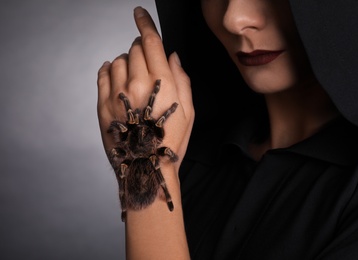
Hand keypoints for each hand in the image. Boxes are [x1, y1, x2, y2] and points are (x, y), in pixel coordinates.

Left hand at [97, 6, 193, 172]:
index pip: (151, 42)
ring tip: (134, 79)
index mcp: (163, 83)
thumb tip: (172, 55)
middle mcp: (138, 84)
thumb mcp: (189, 110)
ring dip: (127, 61)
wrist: (146, 169)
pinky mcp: (103, 105)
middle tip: (147, 65)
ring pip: (118, 60)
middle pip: (134, 49)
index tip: (139, 13)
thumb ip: (182, 78)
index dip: (145, 23)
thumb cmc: (171, 141)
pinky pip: (103, 74)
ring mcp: (117, 94)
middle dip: (141, 49)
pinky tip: (116, 76)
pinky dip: (109, 69)